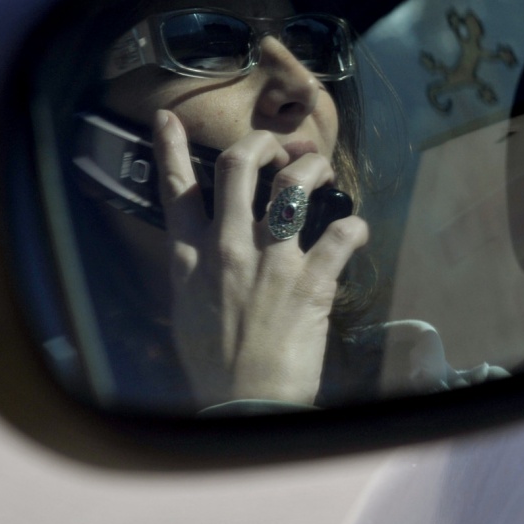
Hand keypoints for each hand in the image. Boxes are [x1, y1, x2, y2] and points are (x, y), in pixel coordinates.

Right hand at [152, 109, 368, 405]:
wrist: (244, 405)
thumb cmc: (214, 366)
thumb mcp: (186, 310)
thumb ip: (195, 271)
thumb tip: (205, 250)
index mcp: (189, 257)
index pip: (176, 189)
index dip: (170, 147)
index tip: (168, 119)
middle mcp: (228, 248)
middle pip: (238, 166)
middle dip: (261, 142)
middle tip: (279, 146)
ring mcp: (271, 260)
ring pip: (293, 184)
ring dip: (313, 167)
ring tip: (322, 172)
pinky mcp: (312, 280)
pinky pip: (342, 232)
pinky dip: (354, 225)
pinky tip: (355, 229)